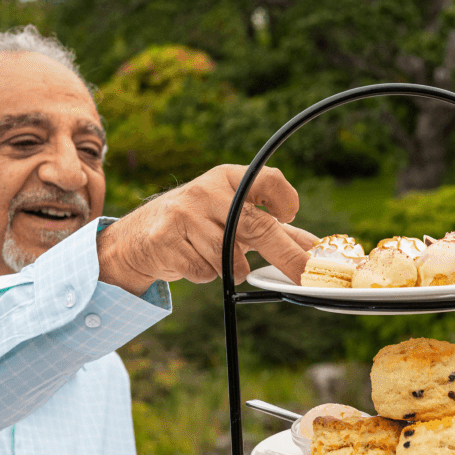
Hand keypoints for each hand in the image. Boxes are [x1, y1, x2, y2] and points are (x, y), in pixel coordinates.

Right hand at [96, 164, 317, 293]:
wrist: (136, 239)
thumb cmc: (197, 227)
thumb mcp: (231, 216)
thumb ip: (273, 228)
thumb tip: (317, 248)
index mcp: (226, 178)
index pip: (268, 179)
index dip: (285, 199)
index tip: (290, 216)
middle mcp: (206, 191)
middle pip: (257, 227)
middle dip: (287, 256)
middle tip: (305, 276)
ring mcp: (184, 215)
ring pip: (230, 259)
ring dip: (231, 269)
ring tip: (217, 259)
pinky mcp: (167, 240)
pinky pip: (205, 272)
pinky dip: (206, 275)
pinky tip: (194, 261)